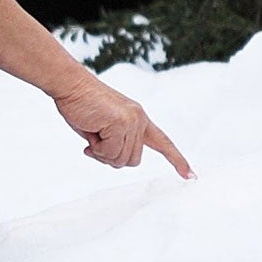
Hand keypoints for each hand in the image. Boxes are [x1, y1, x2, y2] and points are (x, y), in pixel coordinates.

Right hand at [53, 71, 194, 178]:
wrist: (70, 84)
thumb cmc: (82, 106)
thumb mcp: (103, 129)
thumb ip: (116, 143)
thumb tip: (116, 160)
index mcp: (139, 119)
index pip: (163, 142)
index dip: (177, 160)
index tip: (191, 176)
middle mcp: (140, 119)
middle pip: (133, 161)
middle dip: (111, 158)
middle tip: (95, 143)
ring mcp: (132, 120)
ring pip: (121, 159)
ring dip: (102, 153)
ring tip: (93, 133)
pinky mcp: (121, 122)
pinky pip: (110, 152)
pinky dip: (96, 149)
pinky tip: (91, 132)